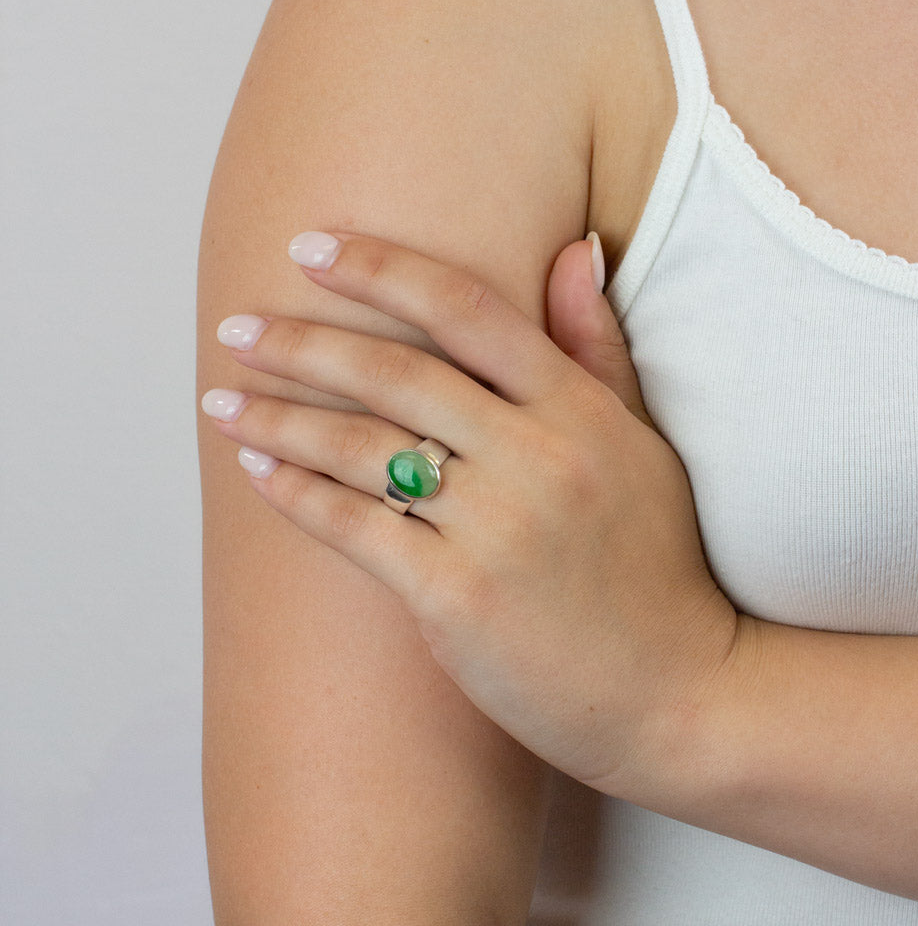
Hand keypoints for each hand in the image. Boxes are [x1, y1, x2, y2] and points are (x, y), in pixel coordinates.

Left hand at [201, 231, 736, 795]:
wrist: (677, 689)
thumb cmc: (656, 564)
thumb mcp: (642, 443)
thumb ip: (598, 346)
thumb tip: (572, 248)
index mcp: (579, 410)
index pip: (466, 311)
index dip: (380, 269)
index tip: (311, 247)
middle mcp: (538, 457)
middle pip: (396, 374)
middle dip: (302, 342)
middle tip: (237, 326)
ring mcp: (497, 529)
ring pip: (363, 450)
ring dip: (278, 420)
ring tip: (221, 402)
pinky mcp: (458, 598)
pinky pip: (357, 530)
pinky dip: (298, 497)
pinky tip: (258, 472)